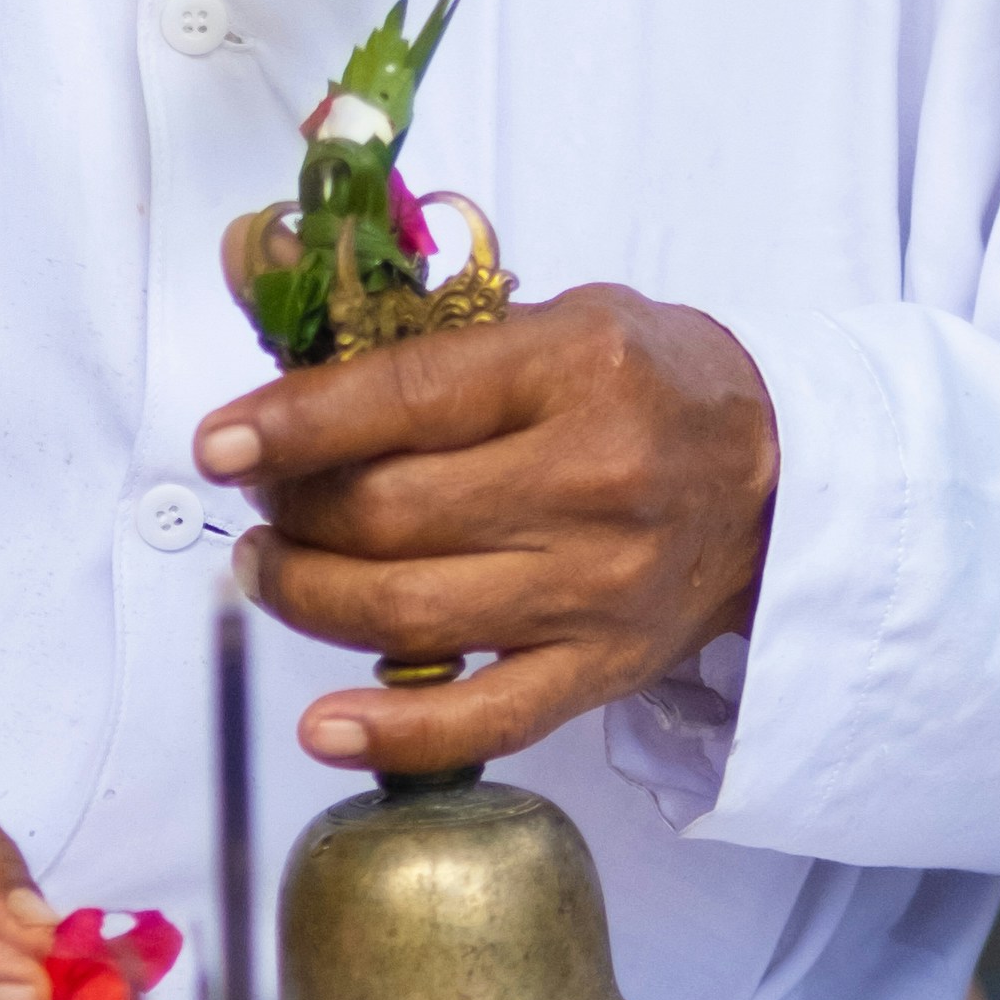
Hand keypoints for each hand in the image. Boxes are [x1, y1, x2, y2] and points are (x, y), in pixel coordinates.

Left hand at [195, 284, 778, 776]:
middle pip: (390, 514)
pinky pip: (484, 718)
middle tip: (262, 497)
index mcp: (574, 370)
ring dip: (308, 596)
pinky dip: (392, 733)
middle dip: (292, 508)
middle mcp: (591, 481)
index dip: (294, 425)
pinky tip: (322, 727)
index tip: (218, 443)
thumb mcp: (554, 316)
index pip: (404, 400)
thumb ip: (417, 324)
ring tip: (270, 567)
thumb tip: (259, 266)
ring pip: (410, 611)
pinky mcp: (603, 667)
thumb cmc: (648, 384)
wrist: (781, 477)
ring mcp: (598, 586)